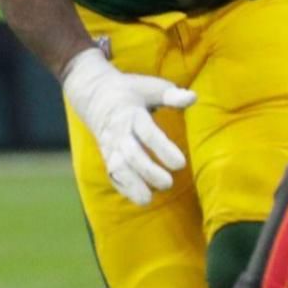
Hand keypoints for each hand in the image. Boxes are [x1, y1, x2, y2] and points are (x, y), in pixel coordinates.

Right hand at [61, 48, 195, 206]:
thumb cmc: (131, 92)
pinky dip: (123, 188)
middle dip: (148, 171)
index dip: (163, 149)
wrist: (94, 95)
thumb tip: (193, 97)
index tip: (180, 164)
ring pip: (118, 168)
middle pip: (131, 155)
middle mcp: (119, 132)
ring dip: (131, 184)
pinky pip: (112, 174)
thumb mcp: (150, 87)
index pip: (147, 133)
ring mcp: (110, 147)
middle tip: (168, 183)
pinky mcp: (107, 157)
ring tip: (148, 200)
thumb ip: (171, 94)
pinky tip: (139, 198)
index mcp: (132, 113)